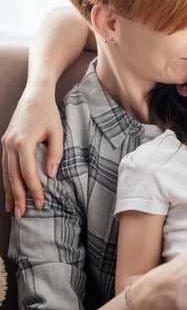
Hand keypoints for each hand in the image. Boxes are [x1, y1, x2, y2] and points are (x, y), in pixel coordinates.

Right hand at [1, 86, 62, 215]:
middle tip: (23, 214)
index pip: (28, 173)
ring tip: (13, 209)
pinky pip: (4, 165)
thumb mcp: (57, 132)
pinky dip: (6, 179)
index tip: (41, 203)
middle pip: (13, 176)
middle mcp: (10, 144)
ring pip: (5, 172)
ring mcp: (5, 143)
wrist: (34, 94)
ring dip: (9, 191)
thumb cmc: (48, 113)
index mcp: (24, 142)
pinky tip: (8, 191)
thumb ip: (56, 154)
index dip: (34, 190)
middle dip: (18, 197)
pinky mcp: (5, 142)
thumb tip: (51, 176)